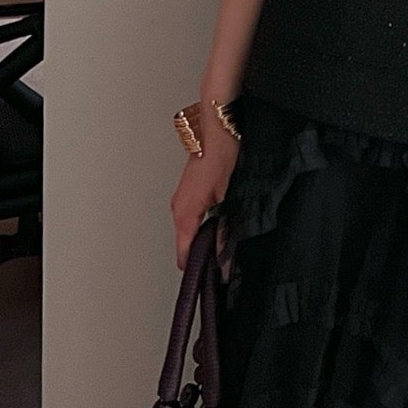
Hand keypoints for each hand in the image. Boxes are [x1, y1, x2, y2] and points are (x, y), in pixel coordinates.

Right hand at [170, 135, 238, 269]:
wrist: (219, 127)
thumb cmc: (220, 154)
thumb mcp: (228, 197)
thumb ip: (224, 229)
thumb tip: (224, 254)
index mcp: (183, 213)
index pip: (183, 254)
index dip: (197, 269)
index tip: (210, 280)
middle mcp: (178, 207)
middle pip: (186, 243)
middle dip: (203, 255)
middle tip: (224, 264)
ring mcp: (183, 198)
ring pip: (191, 230)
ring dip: (206, 238)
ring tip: (226, 244)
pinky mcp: (190, 189)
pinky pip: (194, 216)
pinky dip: (205, 224)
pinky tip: (222, 221)